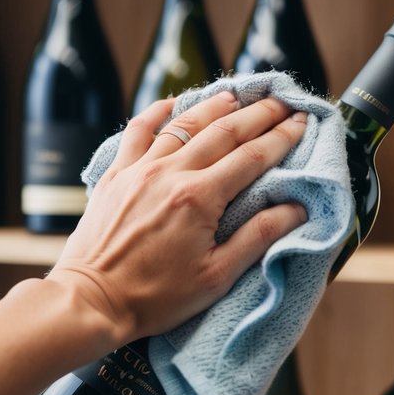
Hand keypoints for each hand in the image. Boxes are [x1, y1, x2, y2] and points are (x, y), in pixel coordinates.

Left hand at [48, 92, 309, 345]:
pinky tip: (174, 103)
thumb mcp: (217, 277)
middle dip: (258, 113)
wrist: (91, 301)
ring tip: (238, 94)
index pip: (252, 157)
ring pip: (184, 123)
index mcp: (200, 199)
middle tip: (282, 100)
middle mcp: (171, 174)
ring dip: (214, 105)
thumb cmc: (156, 297)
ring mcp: (140, 169)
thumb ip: (258, 237)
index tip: (301, 122)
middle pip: (224, 131)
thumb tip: (296, 209)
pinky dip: (158, 112)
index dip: (281, 136)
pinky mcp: (115, 174)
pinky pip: (138, 130)